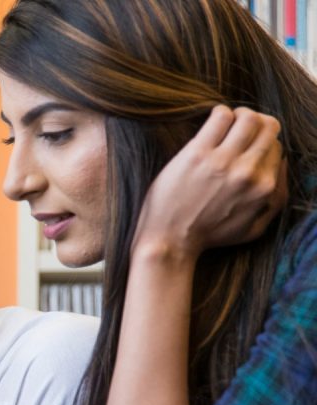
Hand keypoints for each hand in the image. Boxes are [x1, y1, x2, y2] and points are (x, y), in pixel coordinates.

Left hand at [135, 105, 285, 259]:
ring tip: (227, 123)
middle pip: (268, 127)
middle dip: (257, 123)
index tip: (247, 146)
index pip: (276, 147)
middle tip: (239, 129)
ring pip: (249, 117)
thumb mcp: (254, 228)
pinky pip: (220, 116)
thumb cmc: (208, 236)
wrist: (169, 242)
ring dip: (240, 115)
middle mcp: (248, 172)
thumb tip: (284, 166)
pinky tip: (212, 123)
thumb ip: (276, 199)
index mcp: (265, 187)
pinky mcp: (197, 154)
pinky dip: (220, 113)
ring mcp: (222, 161)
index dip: (262, 143)